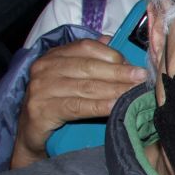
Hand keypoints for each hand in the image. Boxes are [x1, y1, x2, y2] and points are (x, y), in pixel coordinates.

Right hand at [12, 38, 145, 168]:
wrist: (32, 134)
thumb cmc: (56, 104)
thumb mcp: (71, 78)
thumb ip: (88, 59)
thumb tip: (110, 40)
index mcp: (53, 56)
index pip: (86, 47)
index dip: (112, 55)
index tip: (134, 65)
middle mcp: (45, 68)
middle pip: (88, 66)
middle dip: (119, 72)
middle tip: (142, 78)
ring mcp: (41, 89)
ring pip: (85, 86)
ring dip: (114, 89)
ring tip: (134, 92)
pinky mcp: (41, 110)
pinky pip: (76, 106)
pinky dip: (98, 106)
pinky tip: (115, 107)